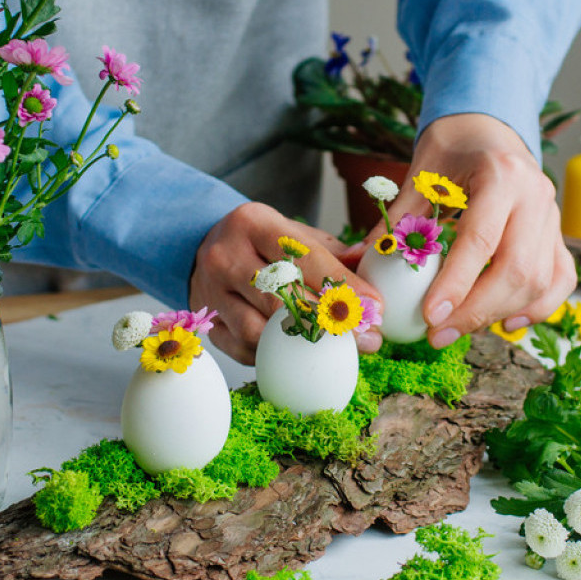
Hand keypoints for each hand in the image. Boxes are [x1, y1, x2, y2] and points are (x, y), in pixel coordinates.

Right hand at [191, 202, 382, 363]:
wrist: (205, 247)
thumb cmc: (262, 242)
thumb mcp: (295, 234)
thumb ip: (335, 256)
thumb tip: (375, 288)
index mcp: (254, 223)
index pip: (305, 258)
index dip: (343, 286)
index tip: (375, 307)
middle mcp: (226, 255)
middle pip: (283, 298)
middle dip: (331, 322)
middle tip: (368, 339)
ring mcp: (211, 291)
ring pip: (260, 330)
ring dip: (303, 345)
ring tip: (339, 350)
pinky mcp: (207, 322)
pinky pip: (243, 349)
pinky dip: (275, 355)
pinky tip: (300, 355)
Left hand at [379, 112, 575, 347]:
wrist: (488, 127)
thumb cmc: (451, 149)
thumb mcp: (419, 173)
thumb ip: (398, 218)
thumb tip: (366, 260)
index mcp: (500, 175)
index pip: (481, 239)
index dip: (457, 283)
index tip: (431, 316)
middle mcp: (536, 196)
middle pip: (518, 269)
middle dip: (477, 311)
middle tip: (438, 334)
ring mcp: (553, 216)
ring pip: (541, 281)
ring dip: (500, 313)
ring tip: (459, 329)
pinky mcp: (557, 234)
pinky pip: (559, 279)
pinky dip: (537, 307)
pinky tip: (505, 322)